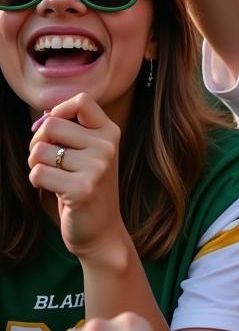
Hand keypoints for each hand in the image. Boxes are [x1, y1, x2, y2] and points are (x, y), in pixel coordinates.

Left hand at [27, 94, 124, 258]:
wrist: (101, 229)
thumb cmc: (85, 186)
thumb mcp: (86, 152)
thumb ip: (69, 131)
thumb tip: (43, 116)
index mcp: (110, 132)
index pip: (82, 101)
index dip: (59, 110)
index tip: (56, 130)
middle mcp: (107, 146)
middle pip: (51, 124)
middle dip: (38, 142)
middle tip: (48, 160)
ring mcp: (98, 167)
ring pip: (40, 151)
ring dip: (36, 165)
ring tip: (54, 177)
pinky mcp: (82, 189)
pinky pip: (38, 173)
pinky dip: (37, 182)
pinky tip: (55, 190)